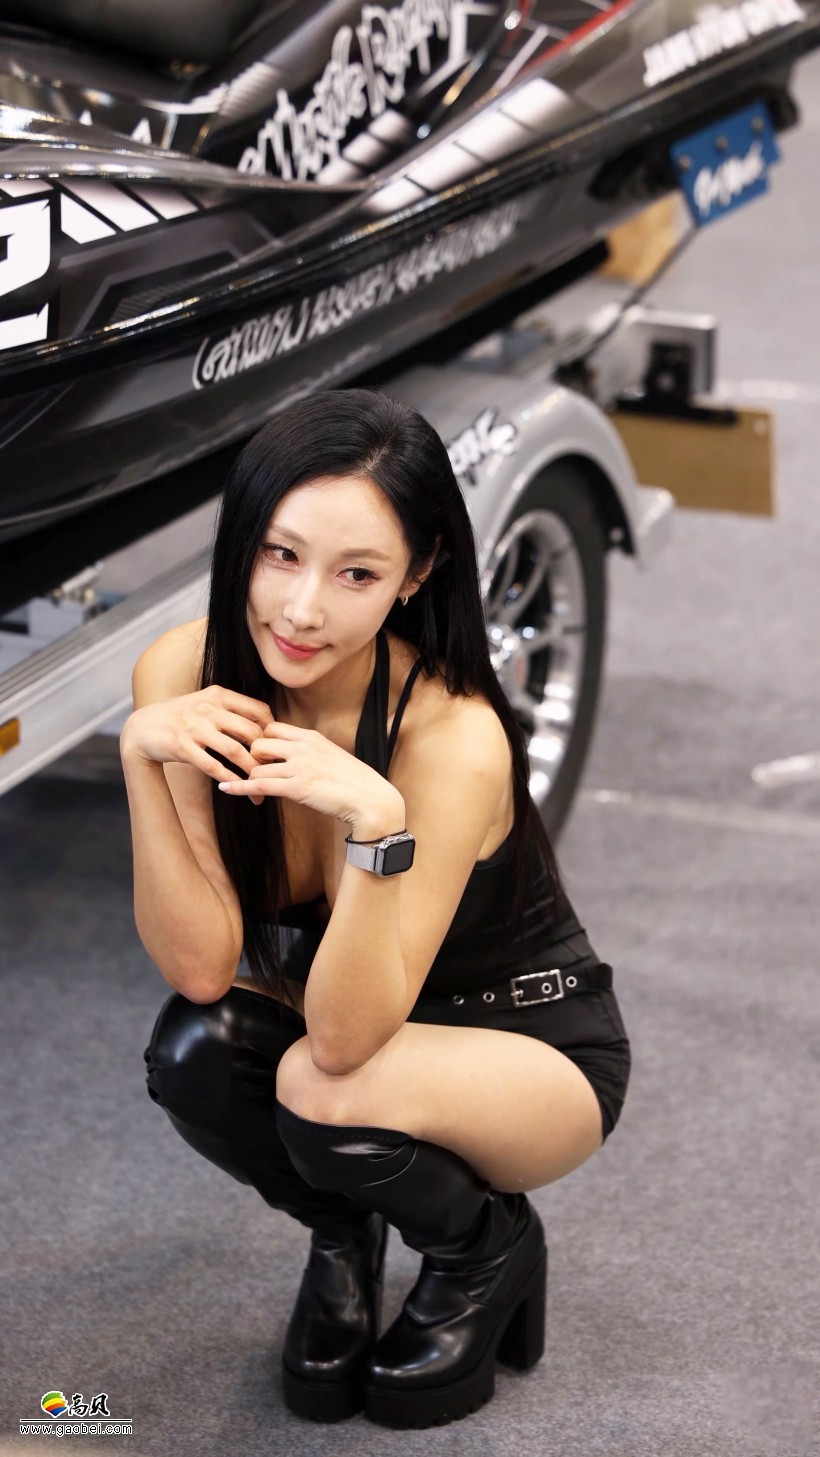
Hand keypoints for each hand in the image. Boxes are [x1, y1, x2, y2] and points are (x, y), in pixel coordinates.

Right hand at [119, 686, 274, 788]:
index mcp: (218, 695)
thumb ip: (230, 709)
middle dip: (266, 755)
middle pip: (250, 732)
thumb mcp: (205, 703)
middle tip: (273, 771)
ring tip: (259, 786)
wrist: (142, 728)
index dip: (272, 730)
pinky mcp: (182, 747)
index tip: (275, 747)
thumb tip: (264, 723)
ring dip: (250, 772)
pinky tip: (237, 787)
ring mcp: (194, 727)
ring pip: (234, 751)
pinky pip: (212, 765)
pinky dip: (228, 778)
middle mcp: (208, 709)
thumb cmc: (180, 716)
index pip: (258, 710)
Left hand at [217, 719, 403, 827]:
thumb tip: (292, 757)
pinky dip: (239, 787)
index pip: (272, 727)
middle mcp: (302, 747)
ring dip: (248, 778)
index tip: (256, 754)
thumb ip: (309, 753)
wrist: (371, 800)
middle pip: (258, 742)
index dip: (260, 740)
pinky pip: (259, 785)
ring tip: (243, 786)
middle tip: (251, 772)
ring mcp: (299, 766)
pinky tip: (226, 788)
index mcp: (310, 737)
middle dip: (250, 757)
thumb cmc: (353, 783)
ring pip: (256, 766)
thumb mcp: (331, 757)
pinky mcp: (297, 788)